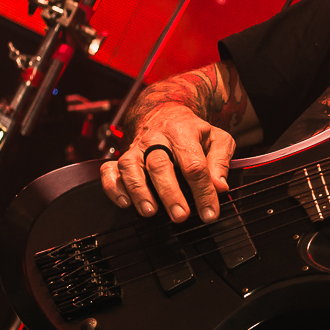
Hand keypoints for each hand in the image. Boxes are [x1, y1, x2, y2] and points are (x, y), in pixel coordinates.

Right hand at [100, 102, 233, 222]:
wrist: (165, 114)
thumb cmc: (193, 132)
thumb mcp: (217, 138)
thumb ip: (220, 161)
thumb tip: (219, 186)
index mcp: (182, 132)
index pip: (194, 164)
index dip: (203, 191)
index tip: (209, 213)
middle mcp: (155, 138)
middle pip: (160, 165)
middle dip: (170, 193)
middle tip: (180, 216)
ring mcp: (136, 147)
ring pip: (131, 166)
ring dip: (139, 191)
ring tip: (150, 211)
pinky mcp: (121, 157)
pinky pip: (109, 170)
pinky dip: (113, 187)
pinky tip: (124, 202)